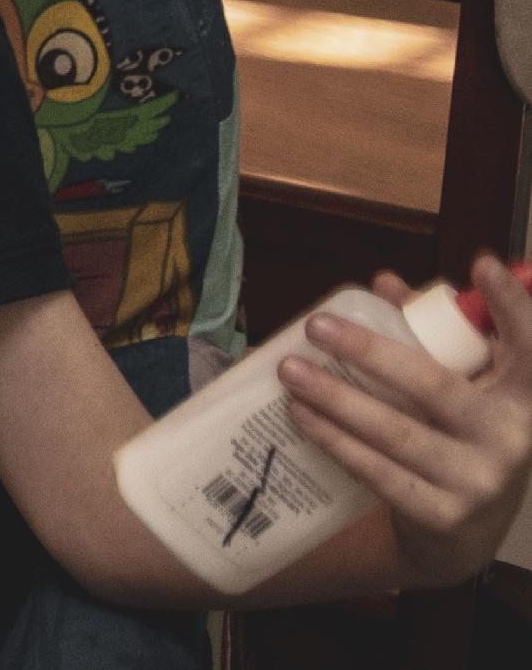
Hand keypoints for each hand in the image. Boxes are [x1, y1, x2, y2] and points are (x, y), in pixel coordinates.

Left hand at [289, 259, 531, 586]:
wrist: (464, 533)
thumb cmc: (458, 436)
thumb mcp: (462, 387)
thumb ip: (431, 336)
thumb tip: (385, 283)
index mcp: (523, 399)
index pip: (529, 350)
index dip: (513, 307)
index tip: (483, 263)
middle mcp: (511, 439)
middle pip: (435, 386)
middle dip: (369, 351)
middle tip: (316, 325)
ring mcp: (478, 481)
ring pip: (396, 430)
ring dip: (335, 397)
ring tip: (290, 370)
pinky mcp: (442, 515)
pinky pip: (378, 470)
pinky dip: (335, 439)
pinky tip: (302, 415)